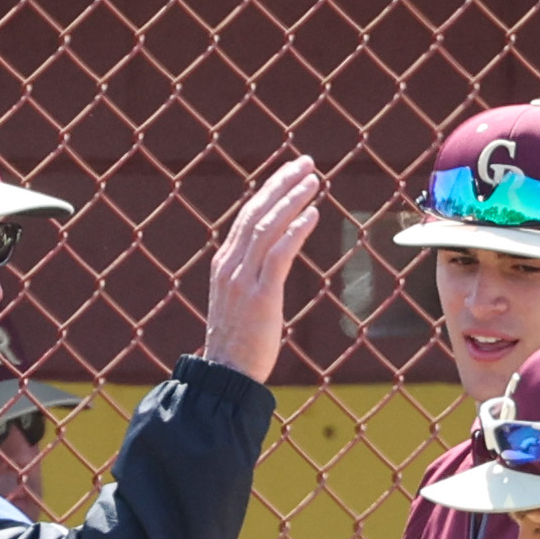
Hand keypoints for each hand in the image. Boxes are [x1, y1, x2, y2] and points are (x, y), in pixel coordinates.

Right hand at [199, 156, 324, 382]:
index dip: (270, 190)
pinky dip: (295, 231)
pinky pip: (278, 255)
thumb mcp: (240, 300)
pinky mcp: (260, 297)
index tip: (291, 172)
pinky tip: (311, 214)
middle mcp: (230, 265)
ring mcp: (243, 280)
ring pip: (267, 227)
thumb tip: (271, 259)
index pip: (247, 215)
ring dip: (292, 200)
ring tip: (314, 181)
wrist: (226, 375)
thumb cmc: (238, 343)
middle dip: (282, 183)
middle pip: (256, 212)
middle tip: (307, 163)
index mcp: (225, 263)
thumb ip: (251, 275)